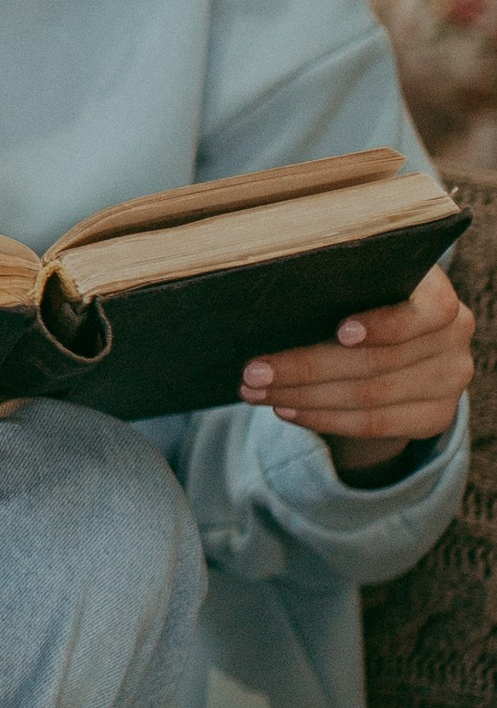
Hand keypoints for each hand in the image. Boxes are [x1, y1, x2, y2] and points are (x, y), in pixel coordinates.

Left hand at [242, 266, 474, 483]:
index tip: (340, 331)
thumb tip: (271, 295)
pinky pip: (375, 425)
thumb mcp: (355, 282)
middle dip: (307, 368)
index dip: (385, 324)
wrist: (391, 341)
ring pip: (370, 398)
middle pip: (378, 362)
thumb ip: (333, 283)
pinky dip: (324, 419)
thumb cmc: (359, 297)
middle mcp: (454, 337)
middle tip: (253, 371)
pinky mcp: (435, 416)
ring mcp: (450, 381)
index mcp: (438, 295)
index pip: (428, 310)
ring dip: (304, 397)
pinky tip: (287, 411)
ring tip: (257, 392)